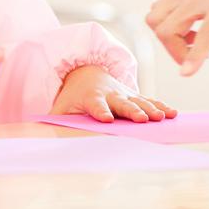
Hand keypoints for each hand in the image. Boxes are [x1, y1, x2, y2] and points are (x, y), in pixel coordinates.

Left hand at [48, 64, 177, 122]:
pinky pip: (149, 100)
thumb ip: (52, 122)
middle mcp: (111, 94)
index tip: (107, 120)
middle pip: (122, 103)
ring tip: (162, 118)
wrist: (87, 71)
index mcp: (92, 97)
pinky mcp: (133, 95)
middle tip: (141, 120)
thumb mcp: (59, 107)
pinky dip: (160, 105)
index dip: (101, 111)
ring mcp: (124, 93)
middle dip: (132, 111)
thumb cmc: (72, 95)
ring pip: (139, 101)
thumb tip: (36, 137)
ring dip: (151, 109)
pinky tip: (173, 113)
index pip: (96, 105)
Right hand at [145, 0, 208, 75]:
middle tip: (200, 57)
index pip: (206, 33)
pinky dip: (167, 23)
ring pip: (155, 17)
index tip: (186, 74)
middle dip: (176, 52)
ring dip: (168, 37)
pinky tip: (190, 27)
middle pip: (167, 27)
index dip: (194, 56)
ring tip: (194, 40)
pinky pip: (160, 7)